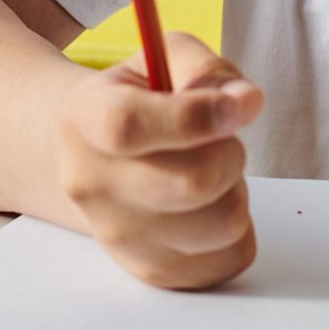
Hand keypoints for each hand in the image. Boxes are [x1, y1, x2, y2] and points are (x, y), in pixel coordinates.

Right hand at [56, 31, 264, 288]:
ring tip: (212, 171)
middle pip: (190, 184)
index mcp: (85, 119)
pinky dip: (239, 228)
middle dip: (230, 151)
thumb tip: (243, 102)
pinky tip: (212, 203)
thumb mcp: (159, 58)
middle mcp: (92, 186)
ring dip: (236, 190)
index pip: (129, 126)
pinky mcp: (154, 271)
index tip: (242, 103)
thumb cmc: (138, 101)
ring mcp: (120, 237)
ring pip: (222, 223)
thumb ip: (204, 67)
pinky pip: (232, 256)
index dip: (196, 116)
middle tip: (225, 136)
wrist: (95, 158)